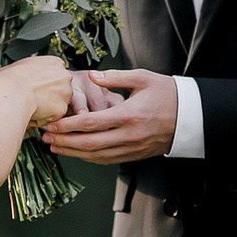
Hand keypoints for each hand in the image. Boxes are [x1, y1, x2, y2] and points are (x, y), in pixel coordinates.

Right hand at [0, 54, 71, 127]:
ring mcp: (66, 93)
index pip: (55, 74)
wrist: (10, 93)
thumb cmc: (9, 80)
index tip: (37, 86)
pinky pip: (53, 117)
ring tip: (30, 105)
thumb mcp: (17, 66)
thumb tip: (20, 74)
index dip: (45, 82)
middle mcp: (64, 76)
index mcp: (54, 62)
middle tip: (33, 98)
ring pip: (57, 103)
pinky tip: (32, 113)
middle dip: (49, 95)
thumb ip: (29, 70)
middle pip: (60, 88)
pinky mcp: (62, 109)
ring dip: (46, 107)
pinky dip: (44, 118)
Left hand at [40, 69, 177, 163]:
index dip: (68, 125)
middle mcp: (129, 135)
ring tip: (55, 146)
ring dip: (73, 152)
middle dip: (64, 141)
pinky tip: (77, 153)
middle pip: (89, 143)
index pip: (90, 123)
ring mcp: (132, 148)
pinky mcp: (135, 155)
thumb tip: (91, 76)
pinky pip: (107, 160)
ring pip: (96, 155)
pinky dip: (89, 158)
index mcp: (129, 114)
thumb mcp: (142, 78)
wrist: (190, 116)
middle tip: (45, 137)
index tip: (52, 123)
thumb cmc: (166, 93)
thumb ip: (114, 77)